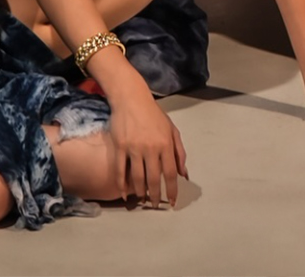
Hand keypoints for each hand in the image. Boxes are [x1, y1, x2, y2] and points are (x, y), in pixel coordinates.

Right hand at [107, 89, 186, 207]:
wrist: (131, 99)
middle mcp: (151, 147)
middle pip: (153, 179)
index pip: (170, 173)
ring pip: (137, 178)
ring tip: (143, 200)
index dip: (172, 190)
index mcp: (166, 143)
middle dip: (156, 196)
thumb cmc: (153, 115)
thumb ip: (179, 152)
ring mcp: (134, 148)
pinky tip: (124, 194)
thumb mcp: (172, 129)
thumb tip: (183, 174)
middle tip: (156, 205)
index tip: (173, 202)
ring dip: (141, 193)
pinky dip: (122, 185)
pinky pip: (121, 171)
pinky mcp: (120, 147)